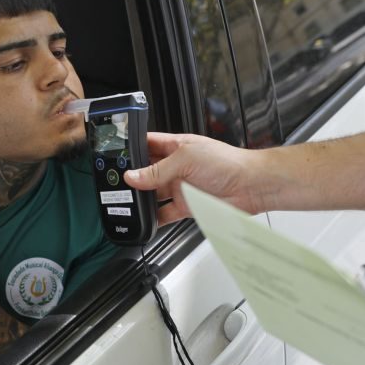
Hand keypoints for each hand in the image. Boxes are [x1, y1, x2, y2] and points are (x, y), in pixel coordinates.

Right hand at [124, 132, 267, 224]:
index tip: (114, 156)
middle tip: (117, 184)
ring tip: (127, 202)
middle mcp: (177, 166)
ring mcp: (181, 187)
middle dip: (133, 177)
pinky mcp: (187, 206)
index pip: (147, 144)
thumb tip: (134, 176)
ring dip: (141, 199)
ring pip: (153, 194)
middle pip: (147, 172)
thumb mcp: (186, 159)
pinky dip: (154, 219)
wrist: (251, 185)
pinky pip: (165, 213)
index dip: (131, 148)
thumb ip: (158, 170)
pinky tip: (145, 220)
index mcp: (176, 146)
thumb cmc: (228, 162)